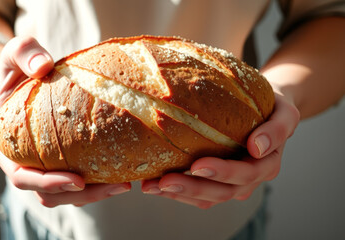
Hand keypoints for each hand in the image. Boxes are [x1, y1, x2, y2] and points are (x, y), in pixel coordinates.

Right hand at [0, 37, 130, 207]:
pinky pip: (75, 183)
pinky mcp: (58, 163)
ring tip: (124, 184)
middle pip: (47, 194)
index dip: (46, 182)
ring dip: (93, 194)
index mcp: (5, 144)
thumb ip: (23, 52)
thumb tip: (44, 65)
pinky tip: (120, 173)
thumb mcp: (14, 54)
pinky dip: (95, 183)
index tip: (78, 180)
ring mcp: (40, 165)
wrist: (22, 79)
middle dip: (81, 195)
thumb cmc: (17, 68)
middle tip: (117, 186)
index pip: (21, 175)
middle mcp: (21, 161)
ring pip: (64, 195)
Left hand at [141, 90, 299, 208]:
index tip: (198, 165)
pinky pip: (196, 195)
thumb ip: (277, 129)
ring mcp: (232, 185)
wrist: (265, 113)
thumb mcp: (284, 112)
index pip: (245, 173)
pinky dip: (175, 192)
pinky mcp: (215, 183)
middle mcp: (249, 180)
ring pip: (206, 198)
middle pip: (222, 192)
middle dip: (192, 188)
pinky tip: (154, 184)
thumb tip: (256, 147)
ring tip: (150, 186)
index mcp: (267, 164)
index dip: (222, 172)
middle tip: (164, 181)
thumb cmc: (271, 108)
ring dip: (177, 194)